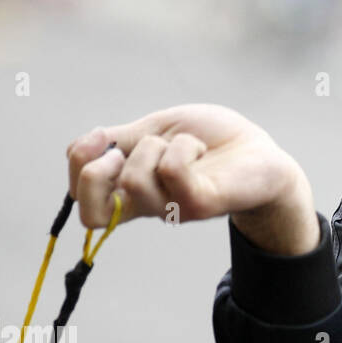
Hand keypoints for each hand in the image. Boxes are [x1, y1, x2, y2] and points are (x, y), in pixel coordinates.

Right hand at [65, 104, 318, 254]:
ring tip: (186, 145)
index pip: (80, 197)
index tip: (104, 136)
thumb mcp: (157, 131)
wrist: (262, 152)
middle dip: (95, 171)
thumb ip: (121, 139)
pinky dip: (183, 147)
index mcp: (132, 188)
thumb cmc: (212, 141)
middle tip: (125, 152)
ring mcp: (172, 208)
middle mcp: (147, 205)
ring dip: (155, 146)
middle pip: (90, 212)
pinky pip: (172, 170)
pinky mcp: (200, 204)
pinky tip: (201, 149)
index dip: (79, 162)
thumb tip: (88, 143)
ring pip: (132, 180)